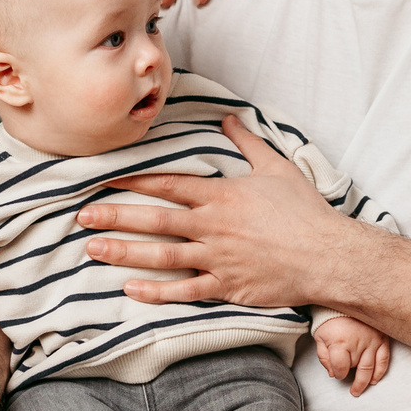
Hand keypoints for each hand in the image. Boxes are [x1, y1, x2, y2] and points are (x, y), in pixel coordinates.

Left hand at [80, 116, 362, 307]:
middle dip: (115, 215)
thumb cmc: (305, 211)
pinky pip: (185, 291)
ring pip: (163, 256)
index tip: (104, 178)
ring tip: (93, 249)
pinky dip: (157, 292)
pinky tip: (130, 290)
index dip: (133, 180)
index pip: (168, 184)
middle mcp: (214, 226)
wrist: (329, 254)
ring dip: (125, 252)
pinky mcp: (228, 286)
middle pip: (155, 219)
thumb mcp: (277, 167)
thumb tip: (228, 118)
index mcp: (222, 195)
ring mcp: (218, 258)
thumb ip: (247, 142)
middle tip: (81, 214)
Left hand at [314, 315, 392, 395]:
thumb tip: (333, 374)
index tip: (338, 373)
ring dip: (367, 381)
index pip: (340, 368)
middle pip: (357, 369)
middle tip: (354, 392)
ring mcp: (371, 341)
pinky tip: (375, 379)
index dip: (338, 374)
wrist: (346, 302)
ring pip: (370, 367)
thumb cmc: (332, 321)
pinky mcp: (381, 338)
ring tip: (362, 388)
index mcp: (340, 342)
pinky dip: (380, 371)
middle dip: (355, 382)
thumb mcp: (320, 338)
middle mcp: (358, 343)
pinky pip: (384, 359)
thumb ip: (324, 357)